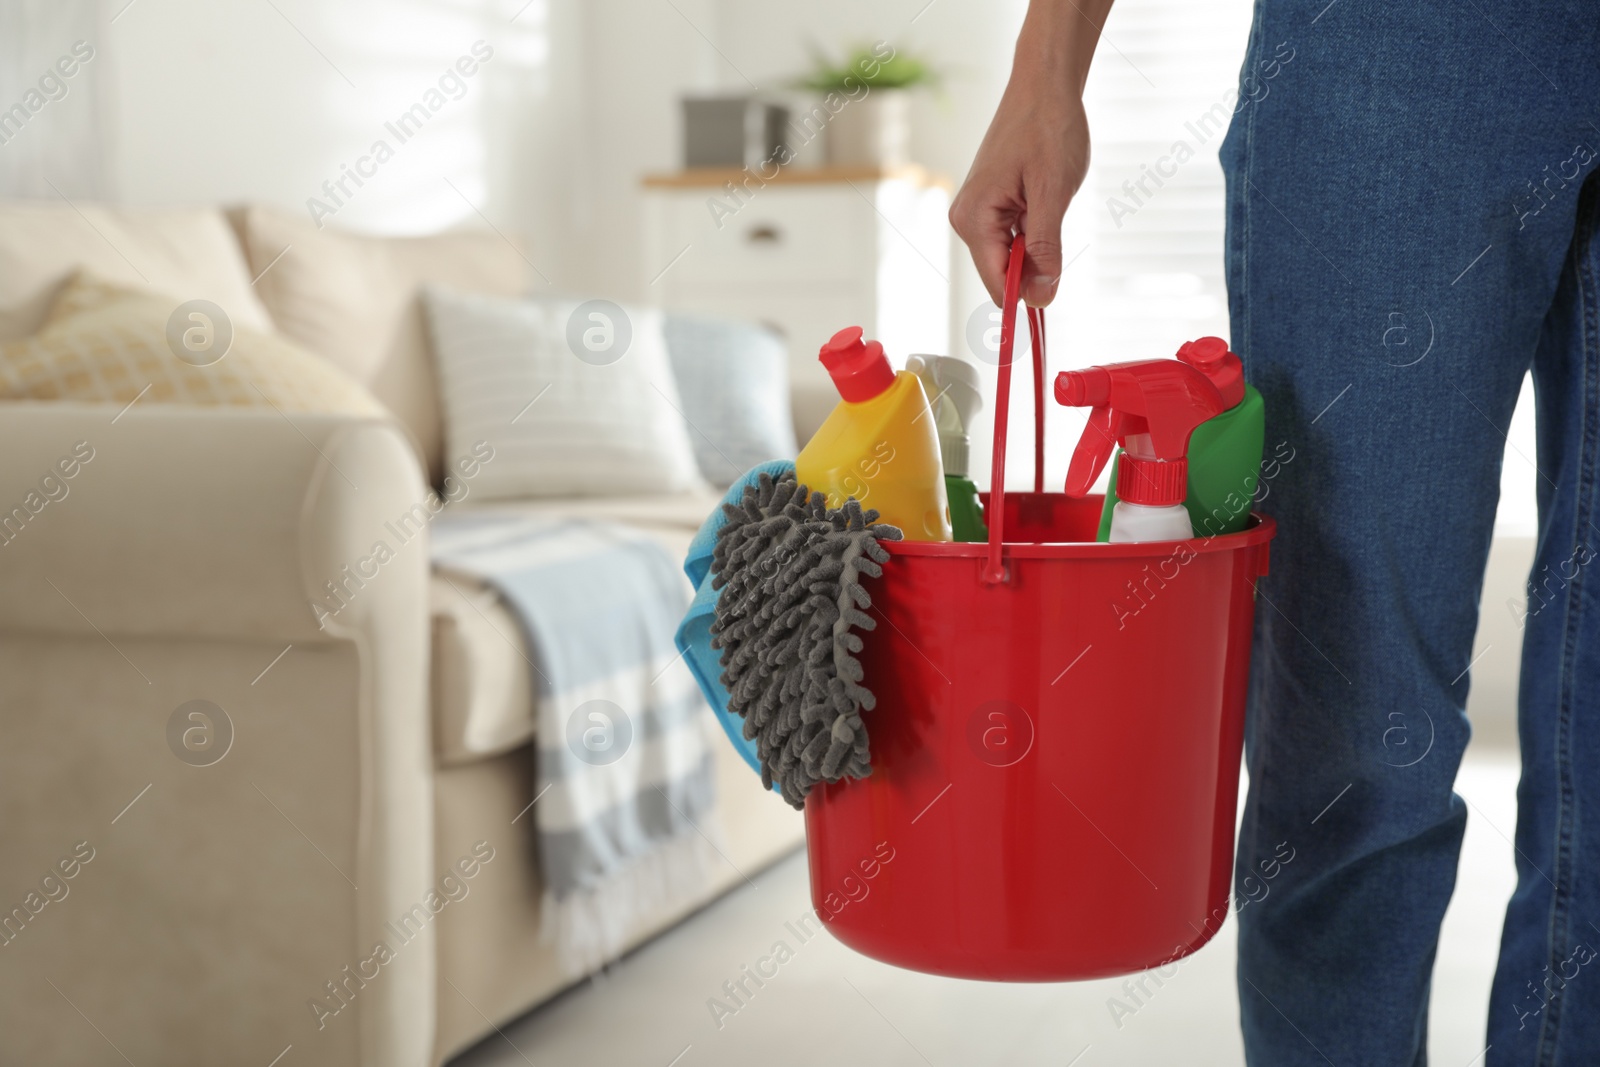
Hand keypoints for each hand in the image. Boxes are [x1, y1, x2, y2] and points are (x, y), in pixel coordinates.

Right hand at [949, 2, 1106, 307]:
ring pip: (1010, 256)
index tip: (1055, 295)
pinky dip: (1035, 230)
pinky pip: (1012, 237)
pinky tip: (1044, 199)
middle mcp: (966, 220)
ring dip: (1038, 244)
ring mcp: (977, 212)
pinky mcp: (990, 205)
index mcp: (974, 219)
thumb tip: (1043, 297)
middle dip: (1035, 265)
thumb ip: (1045, 249)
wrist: (1044, 85)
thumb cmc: (1047, 129)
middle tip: (1057, 224)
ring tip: (1050, 202)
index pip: (996, 283)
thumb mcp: (1053, 194)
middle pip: (1002, 273)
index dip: (1028, 295)